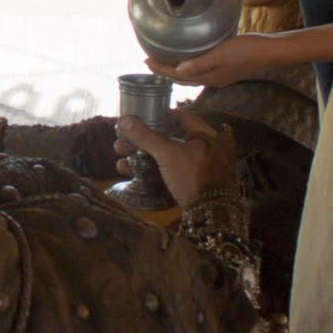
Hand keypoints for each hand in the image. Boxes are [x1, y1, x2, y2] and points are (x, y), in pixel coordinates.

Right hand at [114, 109, 237, 206]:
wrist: (212, 214)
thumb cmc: (193, 176)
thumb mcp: (169, 155)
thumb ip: (147, 137)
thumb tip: (124, 119)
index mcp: (206, 134)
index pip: (182, 117)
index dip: (159, 117)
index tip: (140, 121)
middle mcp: (205, 148)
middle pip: (169, 139)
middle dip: (143, 142)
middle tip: (121, 144)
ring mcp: (200, 168)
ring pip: (167, 159)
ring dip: (143, 159)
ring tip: (120, 162)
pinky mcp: (193, 186)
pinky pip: (170, 174)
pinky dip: (152, 174)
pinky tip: (131, 176)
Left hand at [146, 33, 284, 87]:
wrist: (270, 52)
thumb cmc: (247, 50)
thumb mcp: (221, 54)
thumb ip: (200, 64)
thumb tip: (177, 71)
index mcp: (209, 78)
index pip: (177, 76)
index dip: (161, 69)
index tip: (146, 61)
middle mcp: (212, 80)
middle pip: (182, 79)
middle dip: (165, 72)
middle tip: (151, 62)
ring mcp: (220, 77)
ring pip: (192, 77)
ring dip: (177, 71)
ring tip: (165, 61)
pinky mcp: (226, 71)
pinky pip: (201, 72)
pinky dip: (190, 68)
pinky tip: (191, 60)